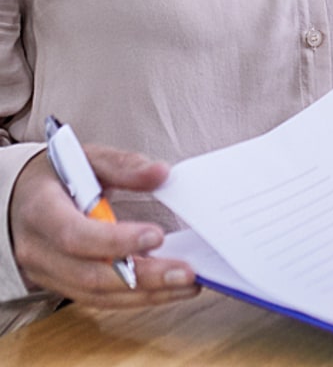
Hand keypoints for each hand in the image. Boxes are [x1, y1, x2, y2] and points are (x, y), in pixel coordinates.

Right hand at [11, 144, 198, 307]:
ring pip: (97, 296)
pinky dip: (135, 297)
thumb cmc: (57, 176)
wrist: (21, 199)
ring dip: (145, 294)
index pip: (75, 235)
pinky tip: (166, 288)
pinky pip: (99, 299)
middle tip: (184, 271)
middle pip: (90, 276)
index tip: (156, 235)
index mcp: (42, 212)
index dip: (115, 241)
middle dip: (141, 278)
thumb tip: (161, 173)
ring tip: (185, 284)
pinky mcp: (64, 285)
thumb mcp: (87, 158)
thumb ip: (124, 165)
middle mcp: (40, 251)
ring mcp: (49, 274)